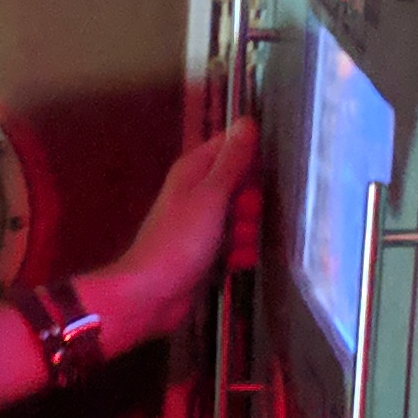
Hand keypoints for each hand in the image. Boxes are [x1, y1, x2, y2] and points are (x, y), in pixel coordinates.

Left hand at [88, 117, 258, 349]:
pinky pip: (238, 245)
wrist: (151, 295)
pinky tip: (237, 262)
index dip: (253, 157)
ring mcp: (205, 223)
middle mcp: (199, 192)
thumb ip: (231, 161)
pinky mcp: (210, 251)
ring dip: (249, 232)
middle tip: (245, 215)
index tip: (266, 173)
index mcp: (195, 170)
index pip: (233, 146)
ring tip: (237, 244)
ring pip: (245, 217)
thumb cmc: (179, 241)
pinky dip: (241, 253)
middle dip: (253, 202)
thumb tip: (247, 121)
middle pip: (245, 184)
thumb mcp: (210, 196)